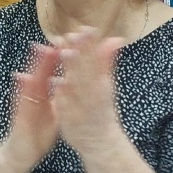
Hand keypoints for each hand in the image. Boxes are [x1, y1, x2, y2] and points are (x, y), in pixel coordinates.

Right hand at [0, 44, 60, 171]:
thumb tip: (67, 79)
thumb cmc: (38, 131)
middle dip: (49, 54)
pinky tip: (23, 78)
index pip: (52, 70)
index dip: (61, 55)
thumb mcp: (53, 111)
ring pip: (30, 81)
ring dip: (35, 67)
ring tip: (42, 50)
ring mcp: (24, 103)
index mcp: (43, 92)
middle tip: (59, 37)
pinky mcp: (19, 115)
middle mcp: (32, 94)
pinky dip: (22, 89)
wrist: (21, 153)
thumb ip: (59, 94)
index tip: (72, 40)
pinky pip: (21, 101)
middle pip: (41, 71)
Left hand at [49, 28, 127, 153]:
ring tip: (66, 53)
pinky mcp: (72, 121)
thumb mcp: (107, 87)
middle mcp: (94, 95)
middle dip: (80, 53)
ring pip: (77, 86)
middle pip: (86, 70)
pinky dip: (63, 95)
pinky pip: (66, 106)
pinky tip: (56, 82)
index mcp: (102, 85)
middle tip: (73, 35)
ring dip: (72, 70)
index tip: (84, 29)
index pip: (95, 61)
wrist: (101, 143)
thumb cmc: (102, 111)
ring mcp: (83, 108)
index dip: (90, 45)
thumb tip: (115, 38)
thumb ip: (106, 63)